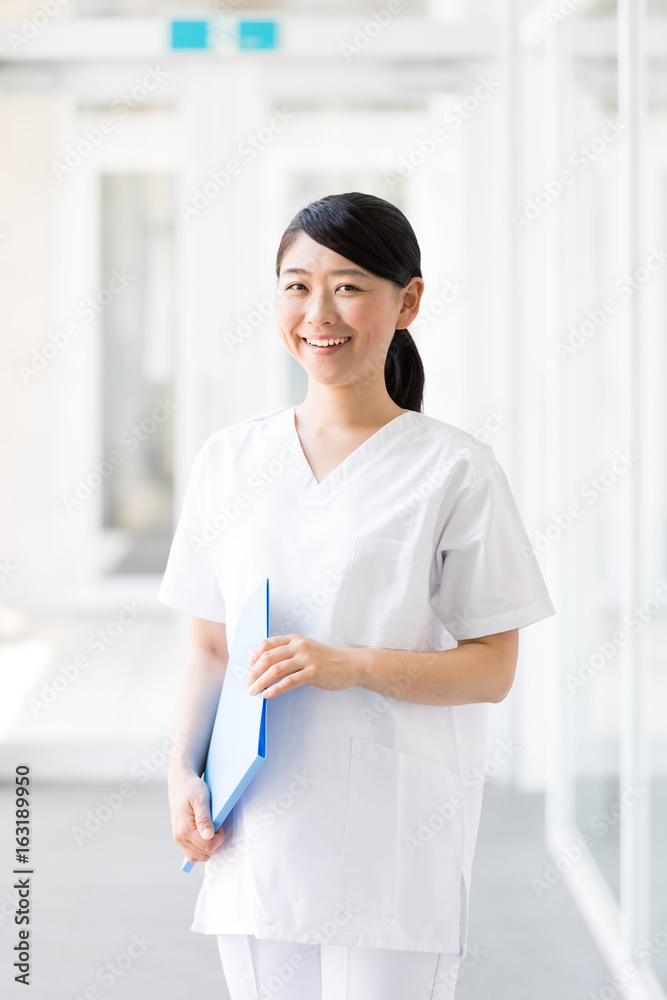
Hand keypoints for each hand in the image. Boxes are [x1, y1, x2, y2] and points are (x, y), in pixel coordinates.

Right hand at [168, 765, 226, 863]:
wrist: (180, 784)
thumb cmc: (192, 789)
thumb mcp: (201, 799)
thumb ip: (204, 819)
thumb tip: (208, 836)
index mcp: (184, 829)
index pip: (208, 847)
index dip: (219, 838)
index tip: (219, 825)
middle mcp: (179, 837)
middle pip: (205, 854)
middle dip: (215, 843)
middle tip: (216, 826)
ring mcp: (179, 839)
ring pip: (198, 857)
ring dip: (208, 848)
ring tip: (211, 830)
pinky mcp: (180, 838)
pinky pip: (192, 853)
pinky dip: (201, 849)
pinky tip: (205, 836)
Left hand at [246, 634, 361, 698]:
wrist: (352, 665)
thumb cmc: (328, 661)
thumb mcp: (307, 650)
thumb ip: (290, 654)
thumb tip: (267, 667)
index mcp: (295, 639)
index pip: (266, 644)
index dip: (253, 658)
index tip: (249, 670)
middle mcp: (299, 646)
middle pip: (267, 657)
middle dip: (253, 672)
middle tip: (248, 684)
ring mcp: (306, 659)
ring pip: (275, 669)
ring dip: (260, 682)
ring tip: (253, 691)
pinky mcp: (313, 672)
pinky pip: (289, 681)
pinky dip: (275, 689)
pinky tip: (267, 695)